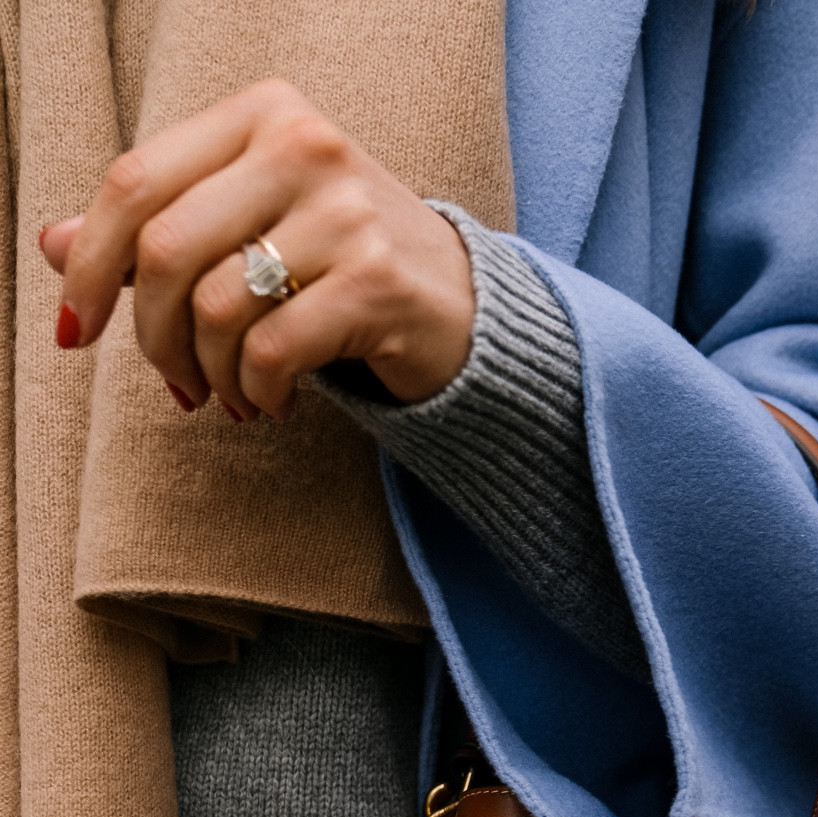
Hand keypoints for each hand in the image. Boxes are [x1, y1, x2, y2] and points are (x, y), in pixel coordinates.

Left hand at [40, 78, 475, 420]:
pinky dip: (258, 390)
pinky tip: (271, 401)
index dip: (89, 262)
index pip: (135, 182)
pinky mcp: (376, 282)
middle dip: (152, 335)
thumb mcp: (250, 226)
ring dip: (209, 372)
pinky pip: (272, 349)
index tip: (76, 328)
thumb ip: (159, 229)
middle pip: (167, 248)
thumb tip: (52, 244)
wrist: (465, 308)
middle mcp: (304, 146)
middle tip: (173, 381)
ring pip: (216, 305)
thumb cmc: (343, 266)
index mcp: (262, 115)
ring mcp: (346, 212)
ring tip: (229, 395)